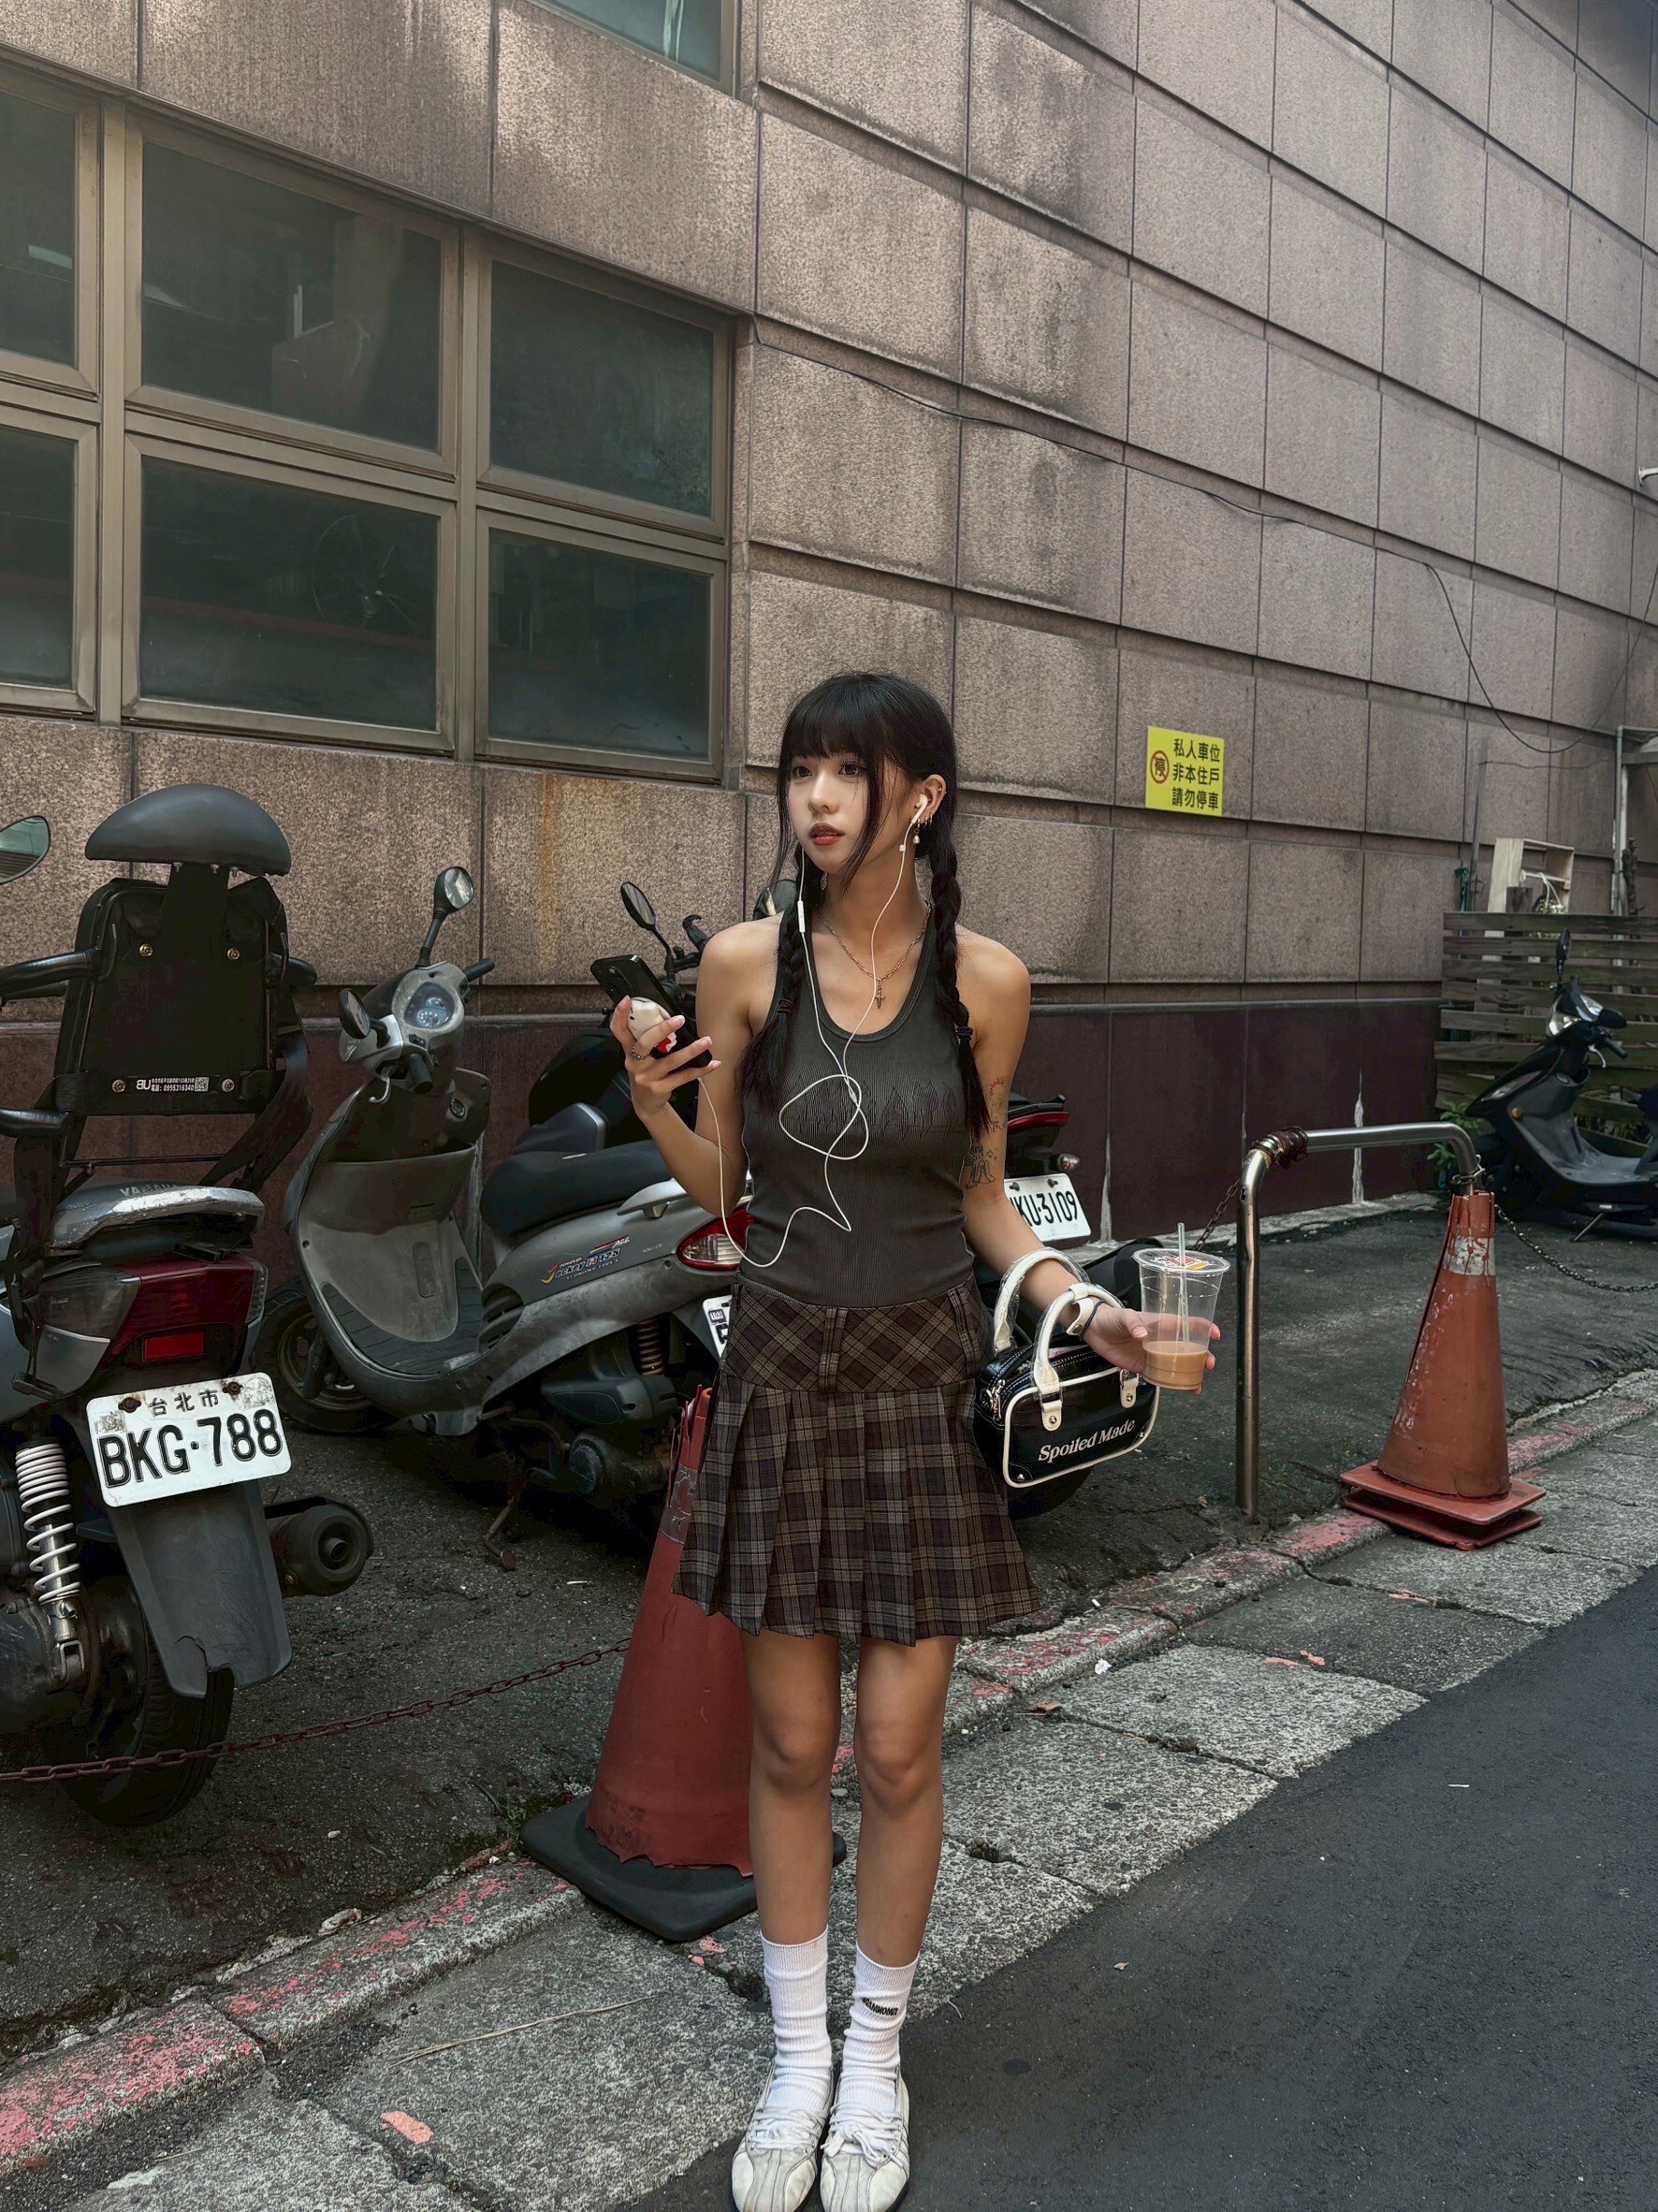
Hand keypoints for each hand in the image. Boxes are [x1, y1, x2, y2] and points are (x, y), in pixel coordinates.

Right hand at [609, 998, 719, 1121]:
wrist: (646, 1103)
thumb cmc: (646, 1074)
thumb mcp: (640, 1057)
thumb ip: (648, 1041)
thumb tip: (669, 1019)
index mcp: (629, 1050)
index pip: (618, 1031)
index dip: (620, 1015)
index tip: (627, 1000)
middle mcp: (635, 1063)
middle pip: (646, 1043)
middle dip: (663, 1029)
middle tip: (680, 1019)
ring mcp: (647, 1077)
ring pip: (671, 1061)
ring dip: (691, 1050)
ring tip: (707, 1041)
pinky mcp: (659, 1089)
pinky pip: (683, 1077)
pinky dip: (700, 1070)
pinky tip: (712, 1063)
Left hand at [1079, 1303, 1219, 1378]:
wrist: (1095, 1330)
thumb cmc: (1113, 1318)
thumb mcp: (1124, 1317)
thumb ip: (1134, 1324)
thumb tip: (1143, 1334)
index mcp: (1161, 1324)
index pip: (1187, 1324)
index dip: (1203, 1327)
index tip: (1215, 1334)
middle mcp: (1162, 1340)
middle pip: (1187, 1348)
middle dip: (1201, 1356)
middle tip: (1208, 1364)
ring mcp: (1154, 1354)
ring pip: (1177, 1365)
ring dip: (1189, 1373)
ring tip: (1198, 1384)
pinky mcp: (1144, 1367)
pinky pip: (1161, 1376)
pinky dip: (1171, 1383)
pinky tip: (1181, 1389)